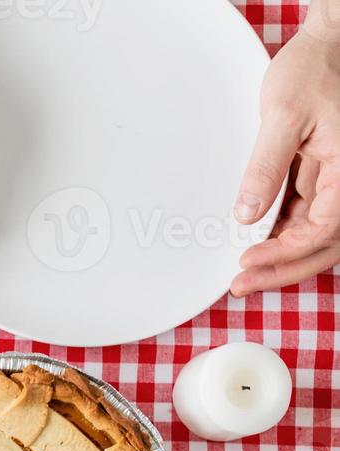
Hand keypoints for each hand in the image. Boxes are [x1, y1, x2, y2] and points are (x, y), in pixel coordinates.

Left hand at [231, 27, 339, 296]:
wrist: (328, 44)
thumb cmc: (313, 70)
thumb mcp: (283, 116)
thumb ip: (266, 167)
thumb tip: (246, 214)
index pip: (323, 229)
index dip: (285, 252)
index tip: (247, 261)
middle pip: (325, 244)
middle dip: (284, 269)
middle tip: (241, 285)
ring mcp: (337, 179)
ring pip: (317, 233)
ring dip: (282, 256)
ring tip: (244, 273)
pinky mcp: (323, 174)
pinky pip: (308, 214)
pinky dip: (283, 233)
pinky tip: (254, 243)